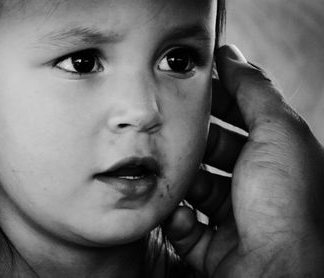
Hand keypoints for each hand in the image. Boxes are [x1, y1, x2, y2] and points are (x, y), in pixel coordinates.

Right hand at [164, 45, 323, 277]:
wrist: (278, 271)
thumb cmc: (286, 206)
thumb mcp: (278, 132)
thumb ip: (254, 90)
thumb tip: (231, 55)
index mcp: (275, 158)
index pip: (240, 118)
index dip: (217, 101)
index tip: (189, 88)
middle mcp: (254, 187)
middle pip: (212, 153)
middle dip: (191, 141)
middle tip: (171, 130)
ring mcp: (232, 218)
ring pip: (193, 189)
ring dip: (180, 182)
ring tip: (169, 174)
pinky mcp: (212, 247)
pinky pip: (184, 225)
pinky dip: (177, 218)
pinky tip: (180, 213)